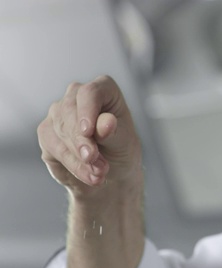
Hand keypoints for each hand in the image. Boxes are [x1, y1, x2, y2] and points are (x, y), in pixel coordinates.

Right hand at [37, 75, 141, 197]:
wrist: (110, 172)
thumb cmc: (121, 149)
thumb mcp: (124, 142)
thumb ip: (113, 132)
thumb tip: (105, 123)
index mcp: (103, 89)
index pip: (90, 92)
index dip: (87, 110)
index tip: (88, 131)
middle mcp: (77, 96)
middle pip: (70, 112)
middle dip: (83, 141)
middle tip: (96, 162)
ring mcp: (59, 112)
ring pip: (61, 131)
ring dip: (79, 157)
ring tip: (99, 173)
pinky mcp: (46, 132)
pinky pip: (53, 147)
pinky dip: (72, 164)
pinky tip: (88, 175)